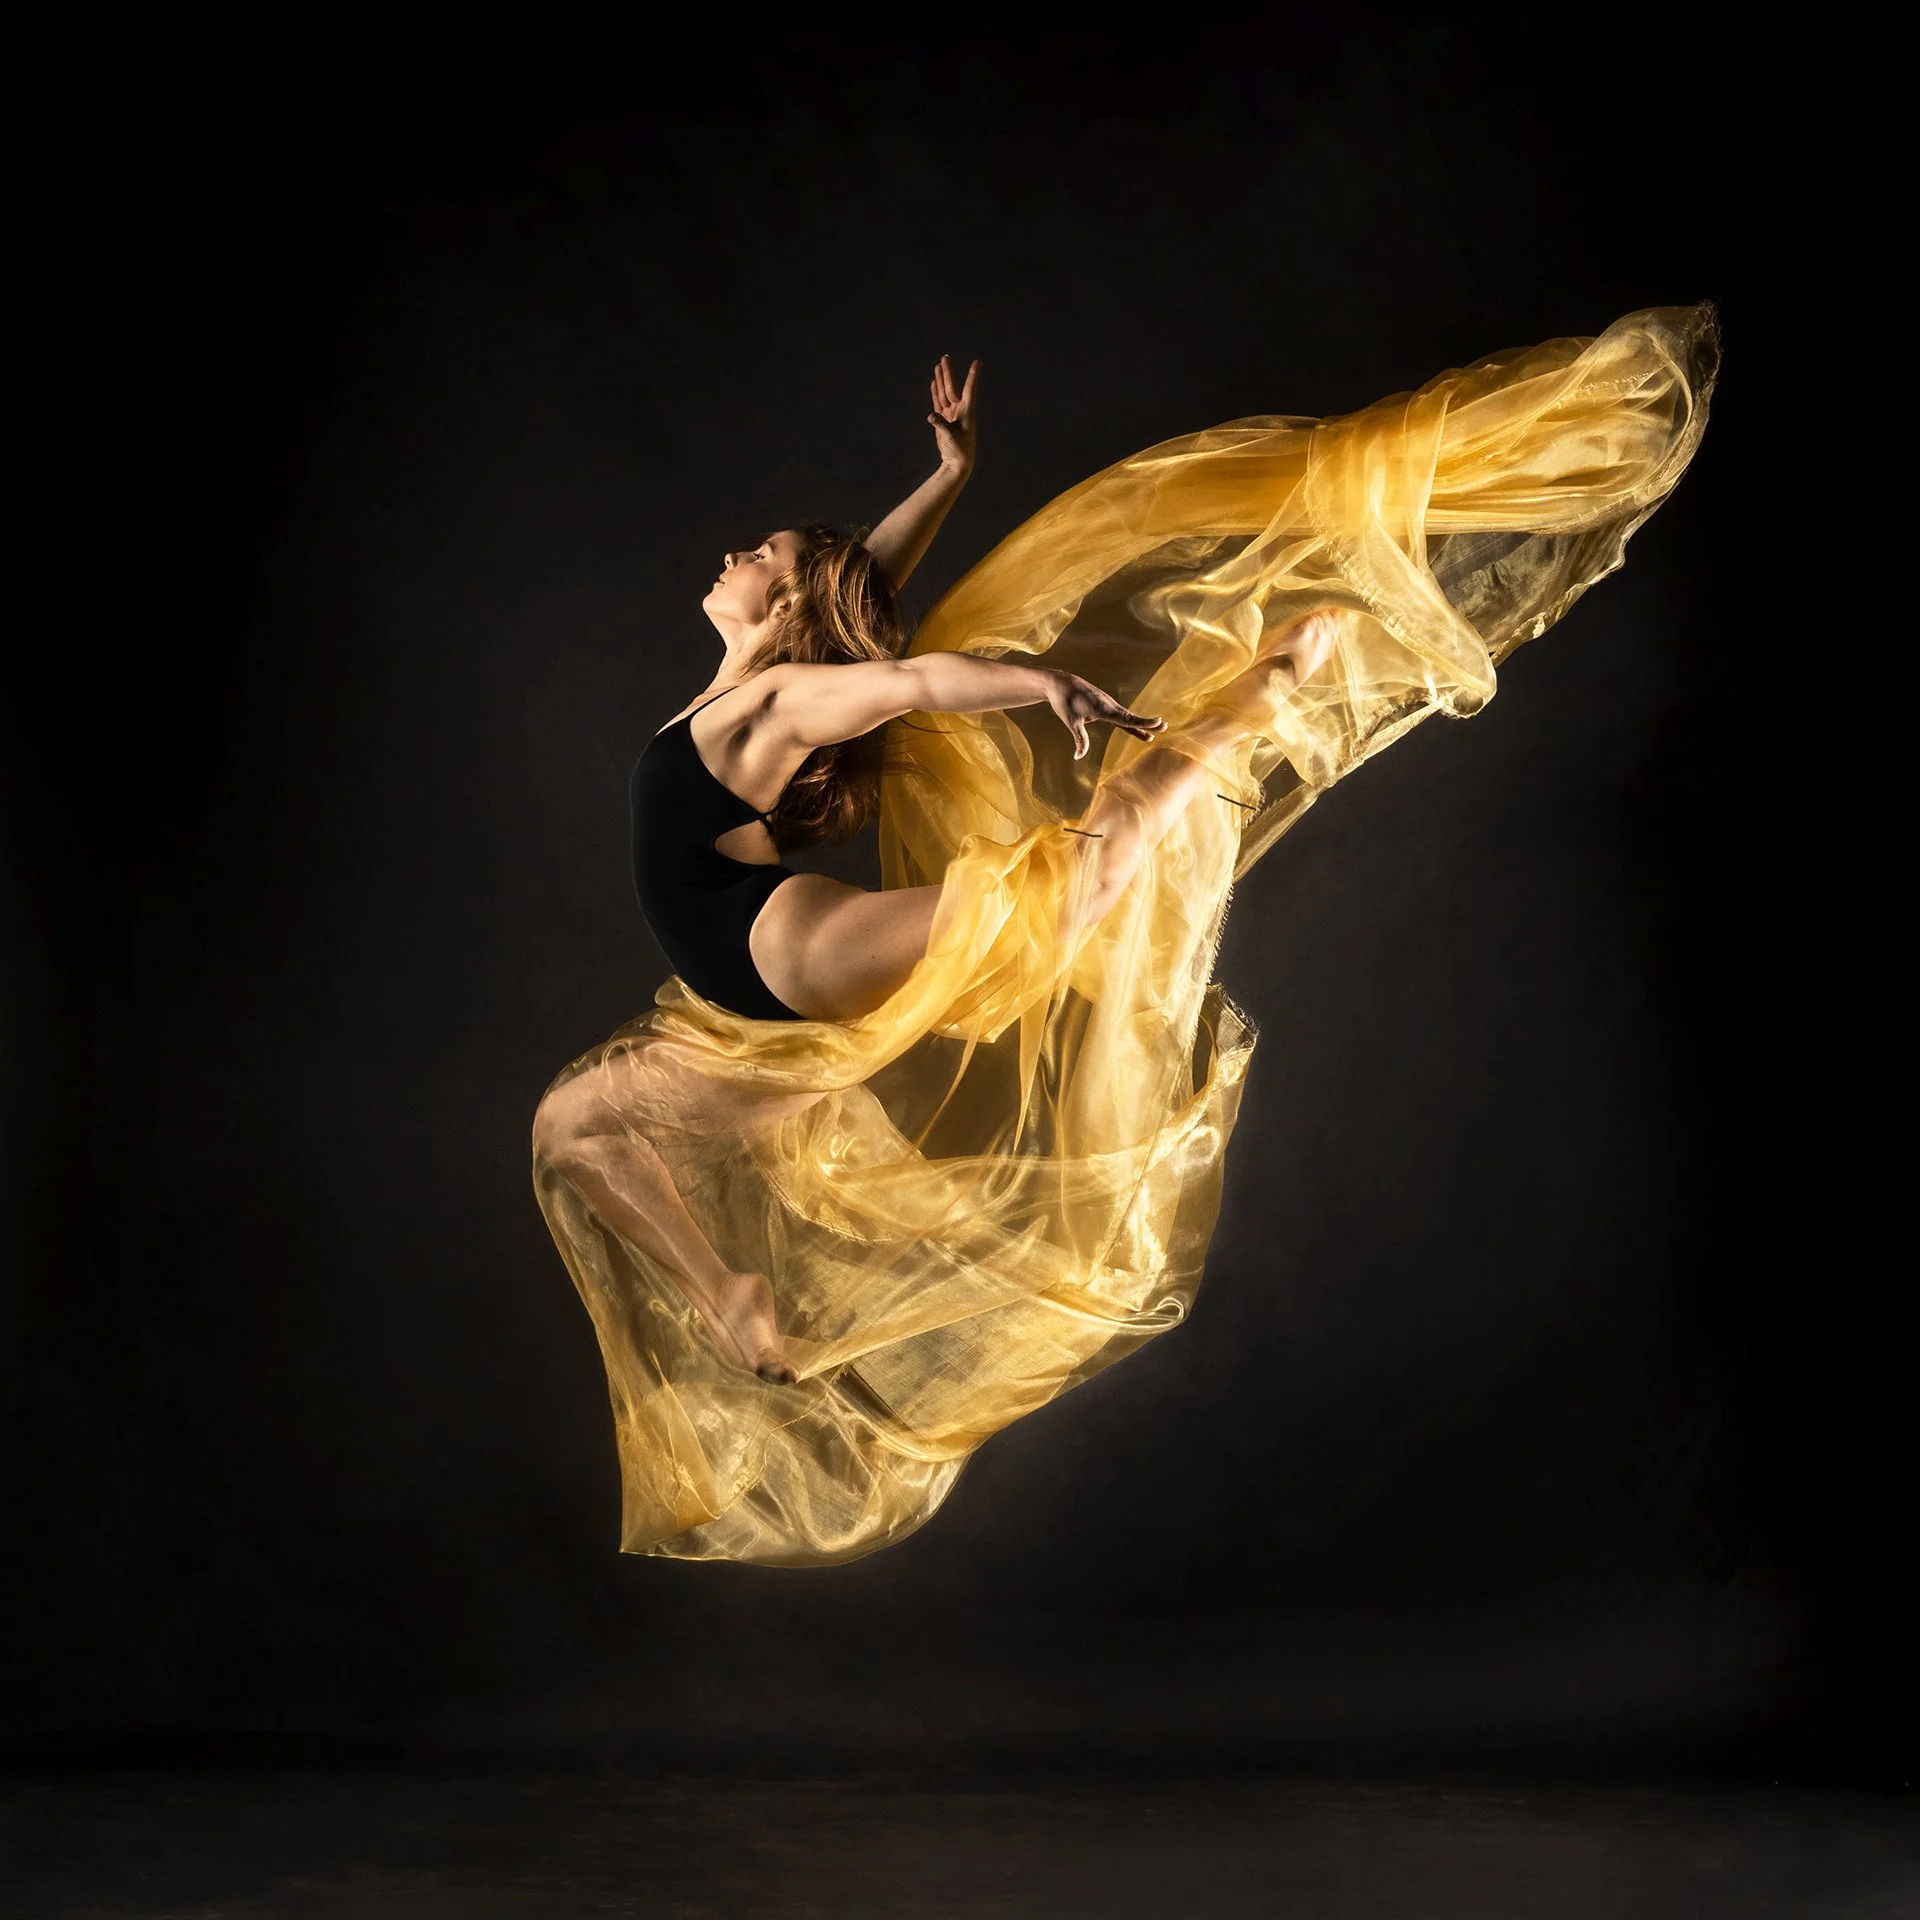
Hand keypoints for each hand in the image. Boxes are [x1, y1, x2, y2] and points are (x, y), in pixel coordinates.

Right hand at [928, 354, 978, 476]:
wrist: (956, 463)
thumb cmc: (960, 451)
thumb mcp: (951, 437)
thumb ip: (941, 425)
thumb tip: (931, 415)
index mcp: (967, 412)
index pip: (970, 389)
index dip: (973, 376)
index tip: (977, 362)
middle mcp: (960, 410)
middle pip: (953, 387)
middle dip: (948, 373)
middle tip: (945, 357)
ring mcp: (951, 414)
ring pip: (944, 393)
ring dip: (941, 380)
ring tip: (938, 366)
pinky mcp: (943, 419)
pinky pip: (939, 402)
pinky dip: (936, 392)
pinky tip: (934, 382)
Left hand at [1045, 671, 1167, 760]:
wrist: (1060, 683)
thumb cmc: (1064, 701)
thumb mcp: (1071, 721)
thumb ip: (1079, 738)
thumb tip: (1078, 757)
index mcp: (1103, 709)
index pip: (1126, 719)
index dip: (1143, 723)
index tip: (1158, 722)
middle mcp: (1108, 705)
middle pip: (1131, 717)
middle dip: (1147, 723)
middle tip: (1165, 727)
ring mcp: (1107, 704)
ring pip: (1127, 717)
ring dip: (1140, 725)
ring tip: (1151, 737)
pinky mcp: (1104, 705)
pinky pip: (1120, 716)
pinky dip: (1130, 724)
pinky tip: (1136, 732)